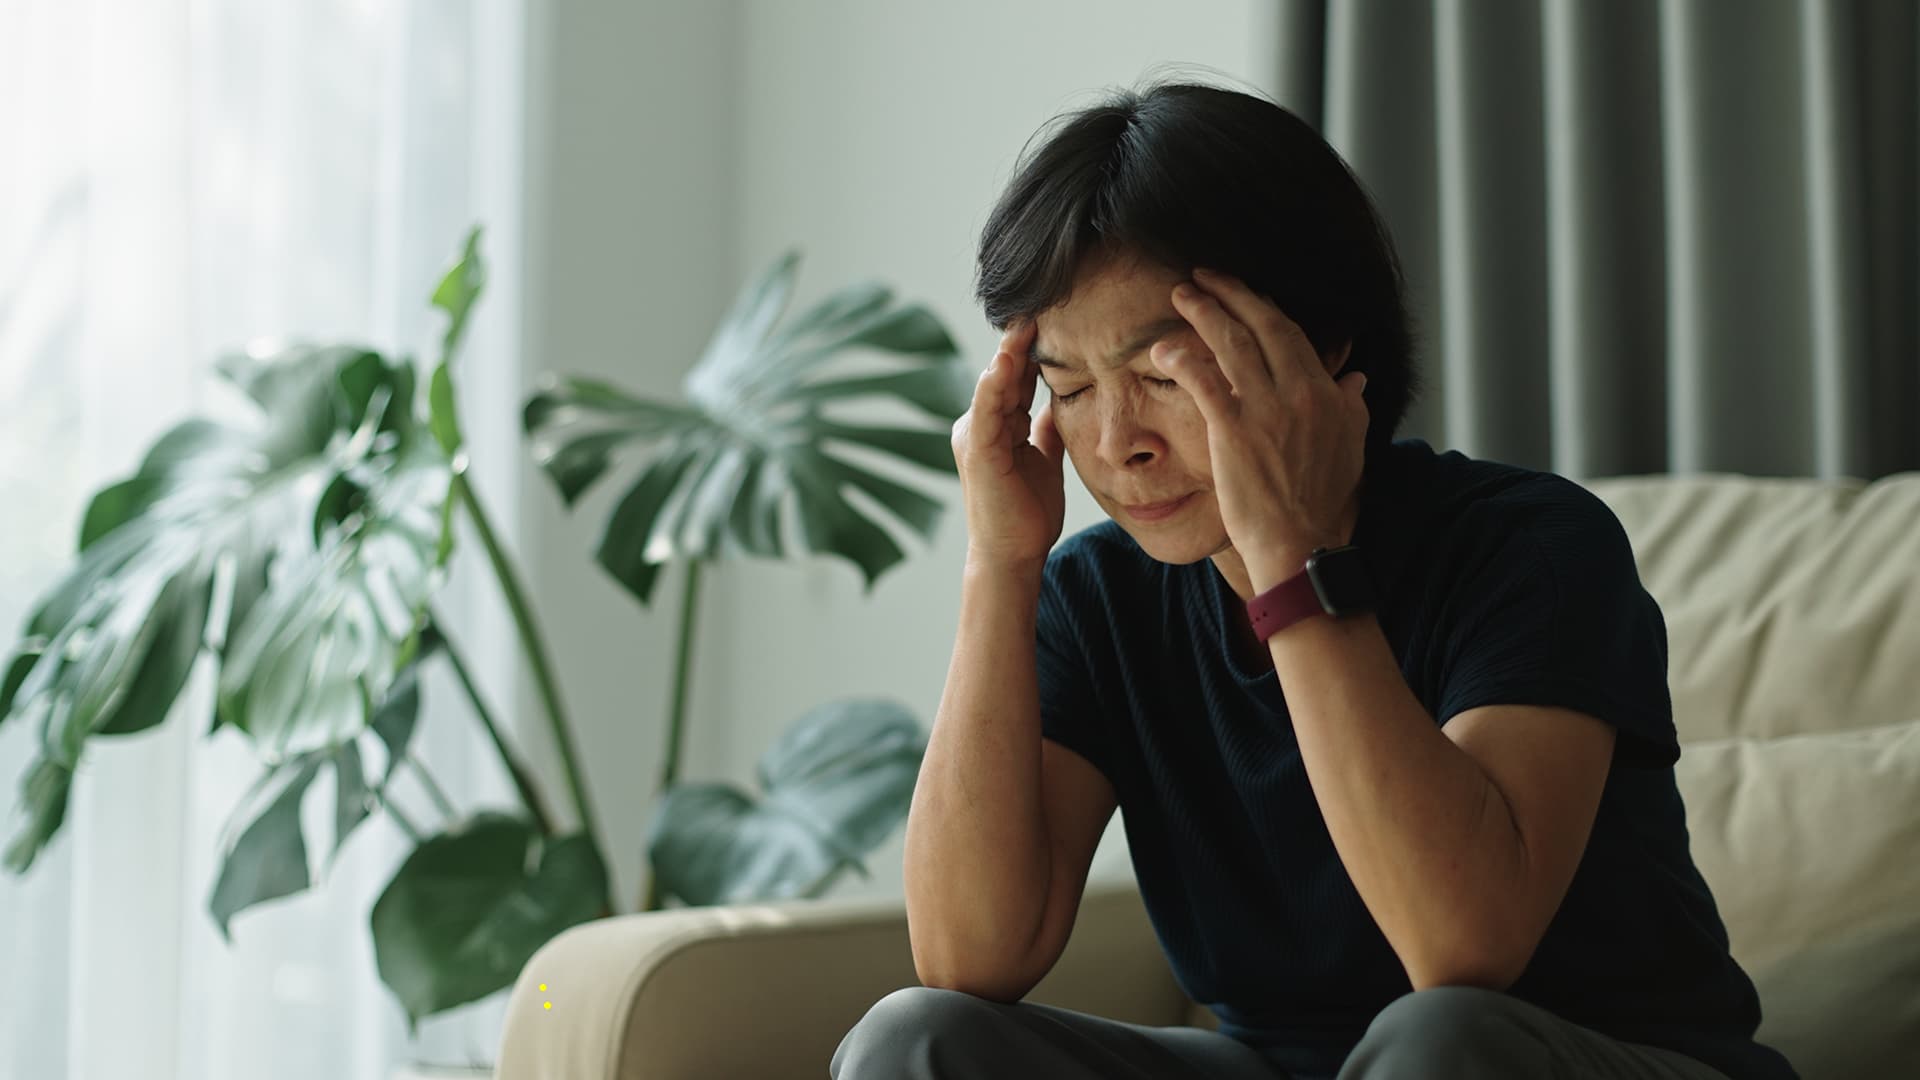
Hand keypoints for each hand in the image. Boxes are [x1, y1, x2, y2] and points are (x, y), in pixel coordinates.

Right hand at [950, 320, 1066, 571]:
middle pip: (1006, 374)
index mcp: (998, 425)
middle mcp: (981, 424)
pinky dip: (994, 386)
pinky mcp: (977, 452)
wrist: (1012, 556)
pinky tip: (1007, 361)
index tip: (1059, 316)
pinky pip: (985, 411)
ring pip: (994, 385)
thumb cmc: (1028, 514)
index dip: (1036, 349)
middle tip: (1043, 302)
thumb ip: (1047, 428)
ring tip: (1026, 321)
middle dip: (1023, 341)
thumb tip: (1064, 398)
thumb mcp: (1045, 458)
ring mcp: (976, 436)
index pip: (1019, 377)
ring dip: (1009, 353)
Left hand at [1157, 268, 1369, 587]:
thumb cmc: (1321, 502)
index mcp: (1326, 392)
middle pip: (1261, 325)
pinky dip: (1183, 359)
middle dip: (1231, 293)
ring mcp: (1266, 408)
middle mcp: (1299, 391)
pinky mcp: (1233, 429)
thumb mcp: (1350, 449)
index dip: (1263, 308)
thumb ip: (1351, 407)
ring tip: (1182, 293)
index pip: (1291, 334)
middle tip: (1205, 276)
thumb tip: (1355, 377)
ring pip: (1231, 343)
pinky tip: (1163, 347)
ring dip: (1204, 312)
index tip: (1244, 294)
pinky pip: (1204, 381)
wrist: (1300, 543)